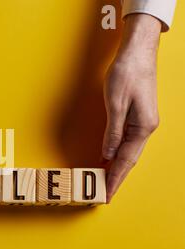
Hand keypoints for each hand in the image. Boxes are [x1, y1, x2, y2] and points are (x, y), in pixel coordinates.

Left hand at [103, 14, 161, 202]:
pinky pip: (125, 141)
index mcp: (143, 127)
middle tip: (104, 195)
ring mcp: (142, 122)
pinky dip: (117, 153)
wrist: (137, 52)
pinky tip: (109, 160)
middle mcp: (145, 128)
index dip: (115, 178)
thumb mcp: (115, 104)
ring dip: (116, 168)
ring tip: (105, 183)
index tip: (106, 194)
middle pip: (128, 159)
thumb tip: (107, 154)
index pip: (125, 160)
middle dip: (116, 178)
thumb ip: (112, 132)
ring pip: (127, 152)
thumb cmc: (127, 74)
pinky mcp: (136, 116)